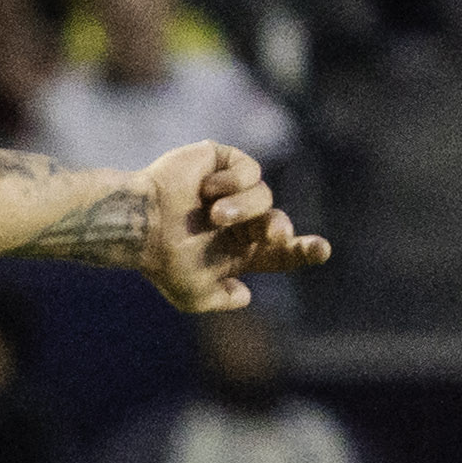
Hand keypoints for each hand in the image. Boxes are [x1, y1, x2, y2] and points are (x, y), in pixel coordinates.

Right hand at [134, 143, 329, 311]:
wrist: (139, 224)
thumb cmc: (162, 261)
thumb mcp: (193, 295)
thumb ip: (222, 300)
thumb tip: (246, 293)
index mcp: (236, 251)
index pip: (281, 252)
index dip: (304, 251)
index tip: (322, 250)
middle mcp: (238, 220)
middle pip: (278, 222)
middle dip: (278, 229)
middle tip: (272, 234)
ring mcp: (232, 191)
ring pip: (264, 196)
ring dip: (242, 208)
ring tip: (213, 216)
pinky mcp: (224, 162)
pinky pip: (250, 170)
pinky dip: (231, 183)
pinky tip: (206, 190)